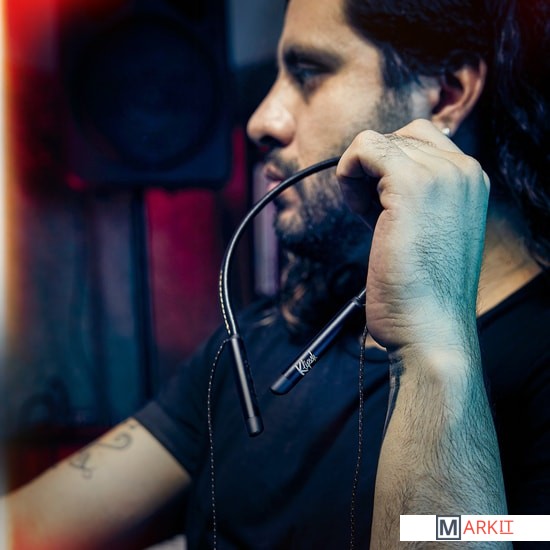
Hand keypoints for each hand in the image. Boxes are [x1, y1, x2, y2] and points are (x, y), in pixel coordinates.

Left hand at [337, 119, 489, 353]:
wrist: (430, 328)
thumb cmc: (421, 290)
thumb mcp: (427, 230)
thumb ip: (413, 196)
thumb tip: (376, 173)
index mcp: (470, 181)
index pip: (418, 142)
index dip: (388, 172)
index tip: (383, 211)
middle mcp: (464, 170)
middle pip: (396, 138)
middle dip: (373, 174)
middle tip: (373, 217)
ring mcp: (442, 174)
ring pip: (377, 141)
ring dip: (360, 177)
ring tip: (368, 219)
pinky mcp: (412, 184)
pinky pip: (364, 148)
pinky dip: (348, 174)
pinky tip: (358, 211)